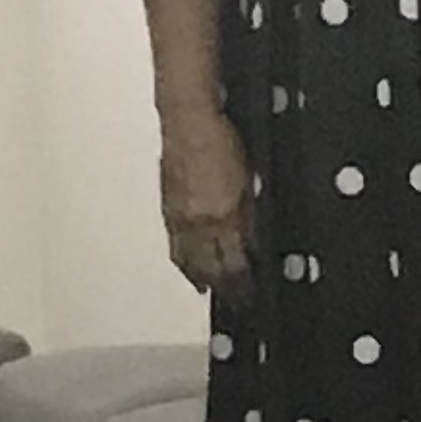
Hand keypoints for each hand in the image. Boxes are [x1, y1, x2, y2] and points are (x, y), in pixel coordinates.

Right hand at [160, 108, 255, 293]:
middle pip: (209, 267)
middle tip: (234, 300)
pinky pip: (175, 244)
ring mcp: (178, 216)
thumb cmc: (221, 141)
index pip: (234, 262)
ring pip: (187, 260)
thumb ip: (250, 218)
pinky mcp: (167, 208)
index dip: (243, 282)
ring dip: (199, 277)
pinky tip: (187, 265)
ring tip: (209, 289)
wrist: (188, 121)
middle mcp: (197, 221)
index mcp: (221, 215)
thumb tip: (253, 245)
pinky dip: (182, 260)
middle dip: (222, 287)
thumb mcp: (248, 181)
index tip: (251, 294)